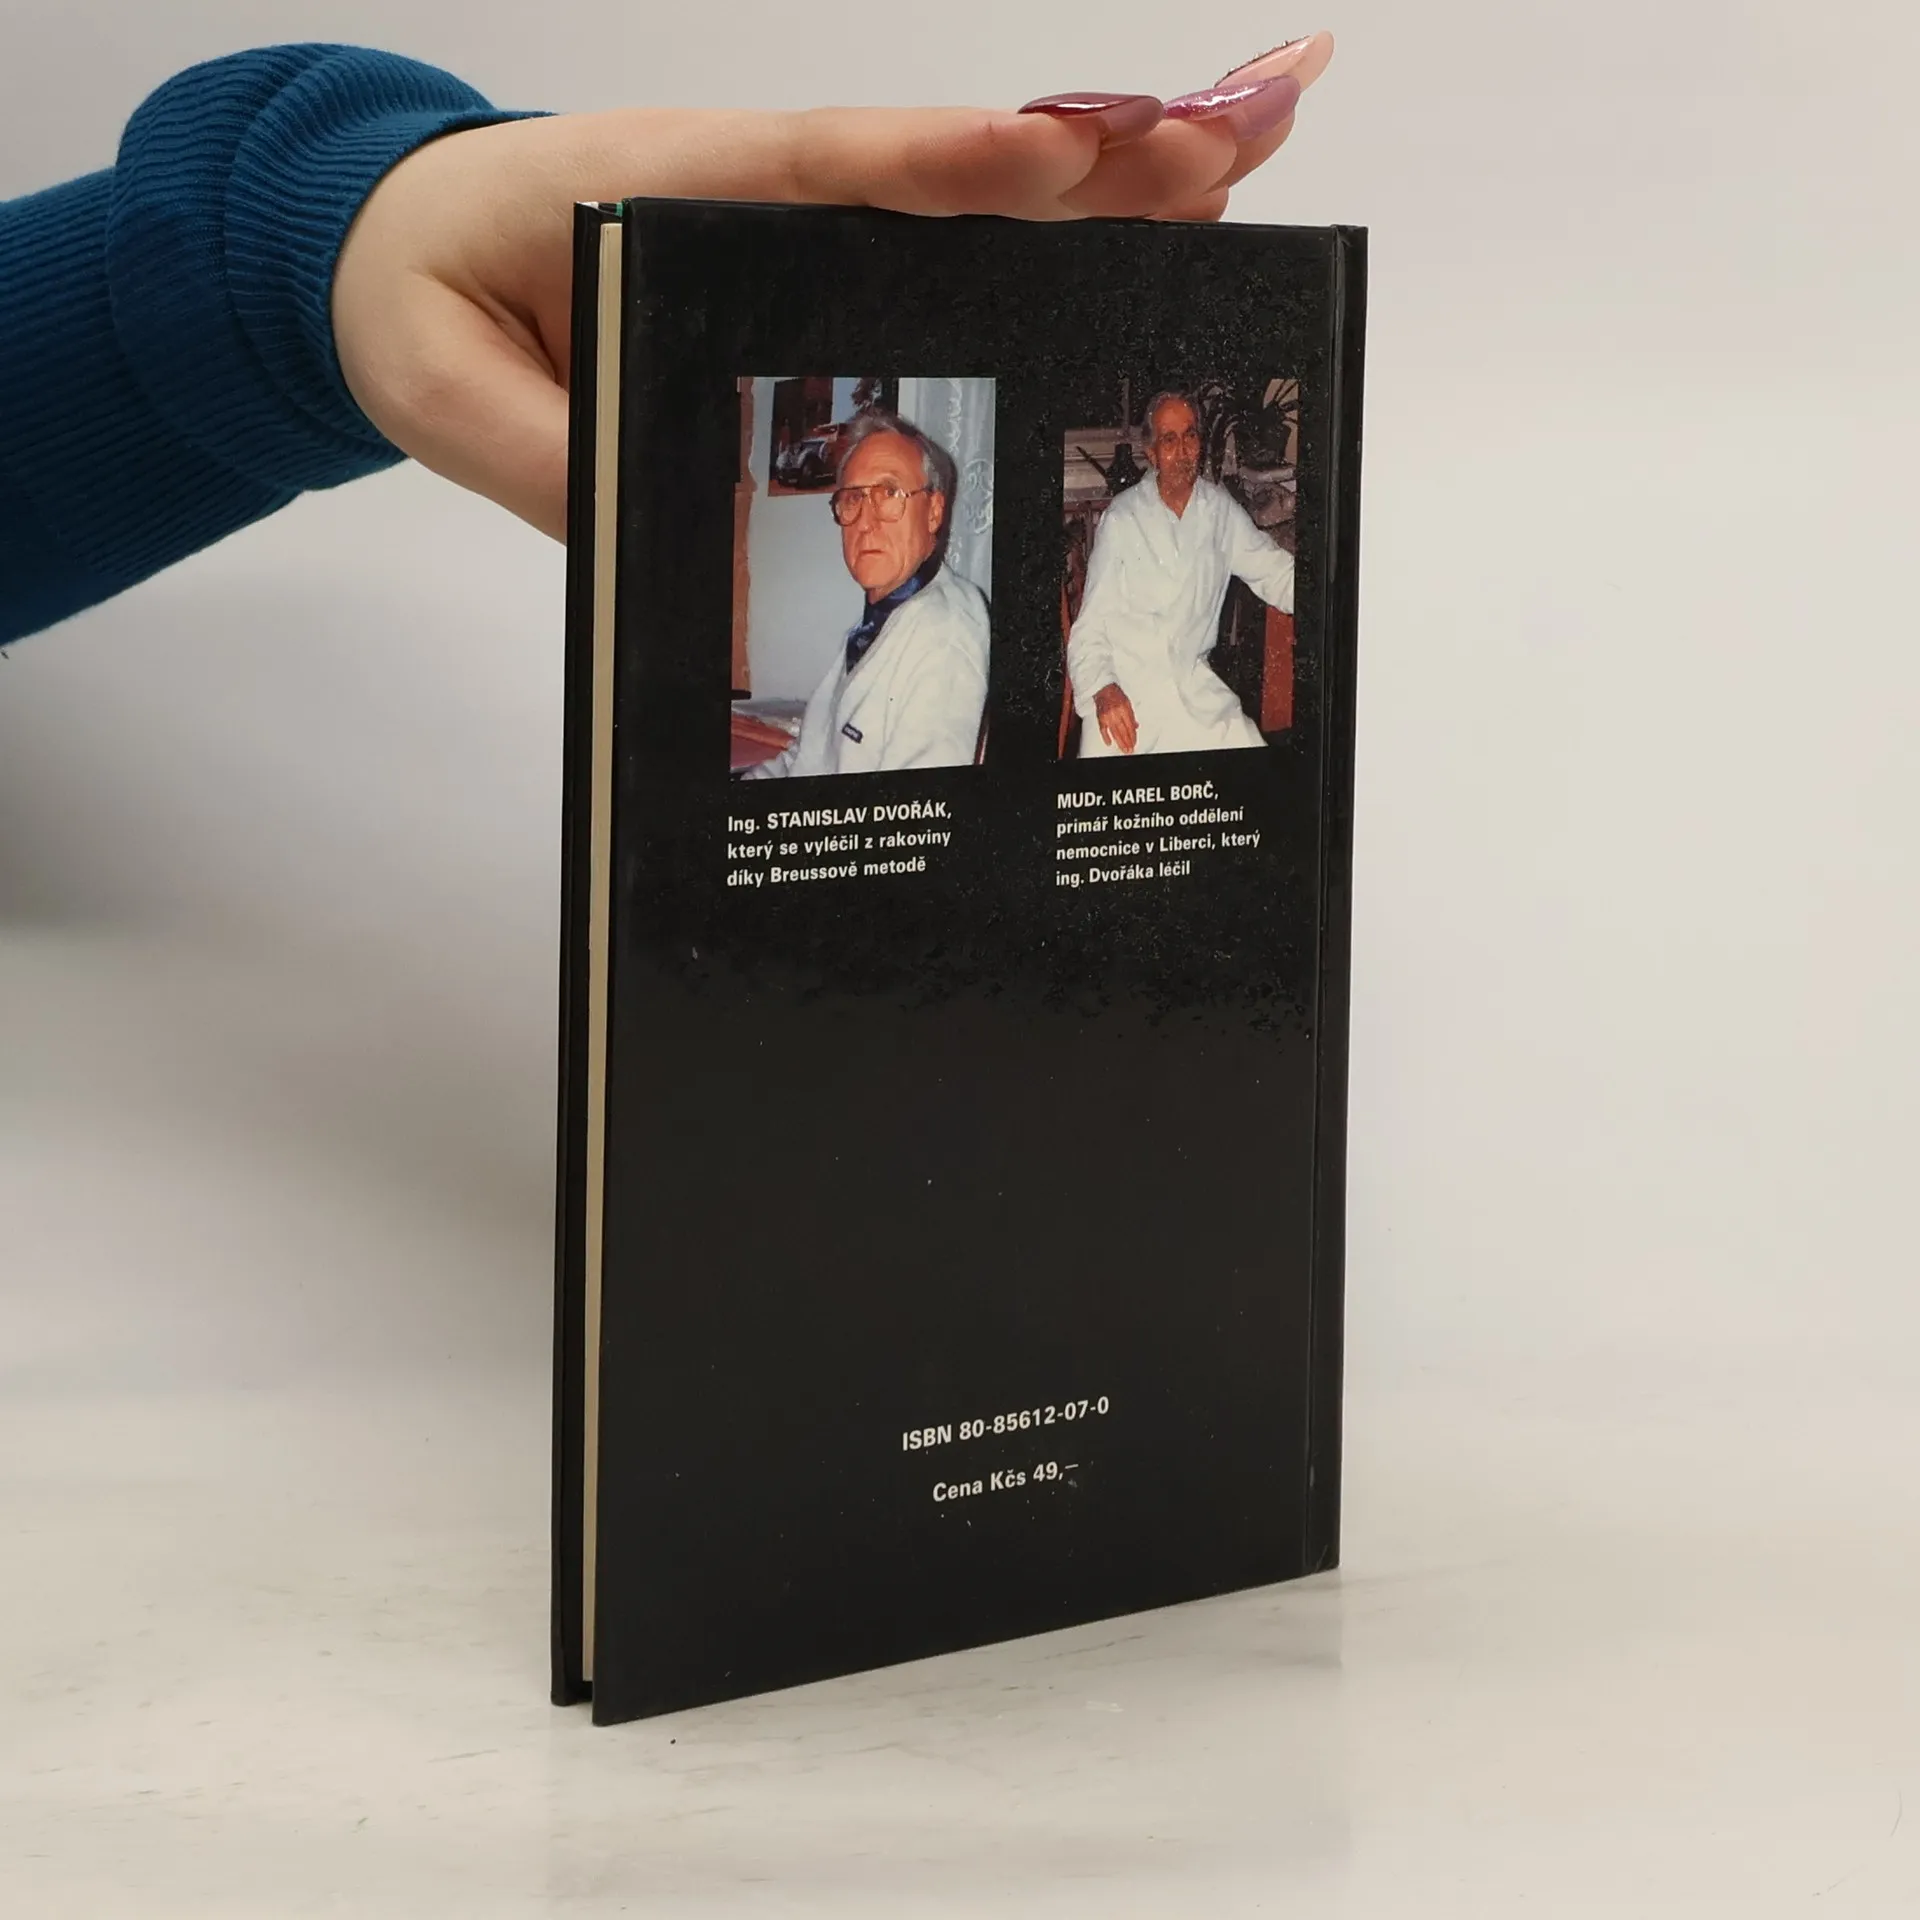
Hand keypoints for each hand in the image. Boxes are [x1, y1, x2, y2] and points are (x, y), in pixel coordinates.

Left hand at [331, 36, 1333, 540]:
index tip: (1045, 161)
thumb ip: (544, 455)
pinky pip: (954, 241)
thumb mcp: (446, 390)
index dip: (938, 167)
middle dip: (1091, 159)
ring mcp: (804, 223)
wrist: (409, 256)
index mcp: (664, 193)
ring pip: (974, 198)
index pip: (817, 173)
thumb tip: (664, 521)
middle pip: (943, 169)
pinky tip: (1166, 218)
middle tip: (1233, 137)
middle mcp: (761, 191)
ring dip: (1116, 178)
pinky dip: (1066, 228)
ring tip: (1252, 148)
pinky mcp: (825, 262)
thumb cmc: (427, 294)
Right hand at [1093, 683, 1139, 753]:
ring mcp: (1107, 717)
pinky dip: (1106, 737)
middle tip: (1130, 750)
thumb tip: (1135, 727)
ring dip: (1120, 743)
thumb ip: (1132, 716)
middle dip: (1127, 742)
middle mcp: (1115, 714)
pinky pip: (1103, 730)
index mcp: (1124, 709)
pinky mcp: (1100, 718)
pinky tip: (1109, 743)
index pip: (1130, 727)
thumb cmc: (1116, 694)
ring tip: (1124, 749)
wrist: (1103, 689)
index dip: (1132, 736)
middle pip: (1123, 732)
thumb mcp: (1128, 703)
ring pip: (1114, 733)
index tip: (1134, 743)